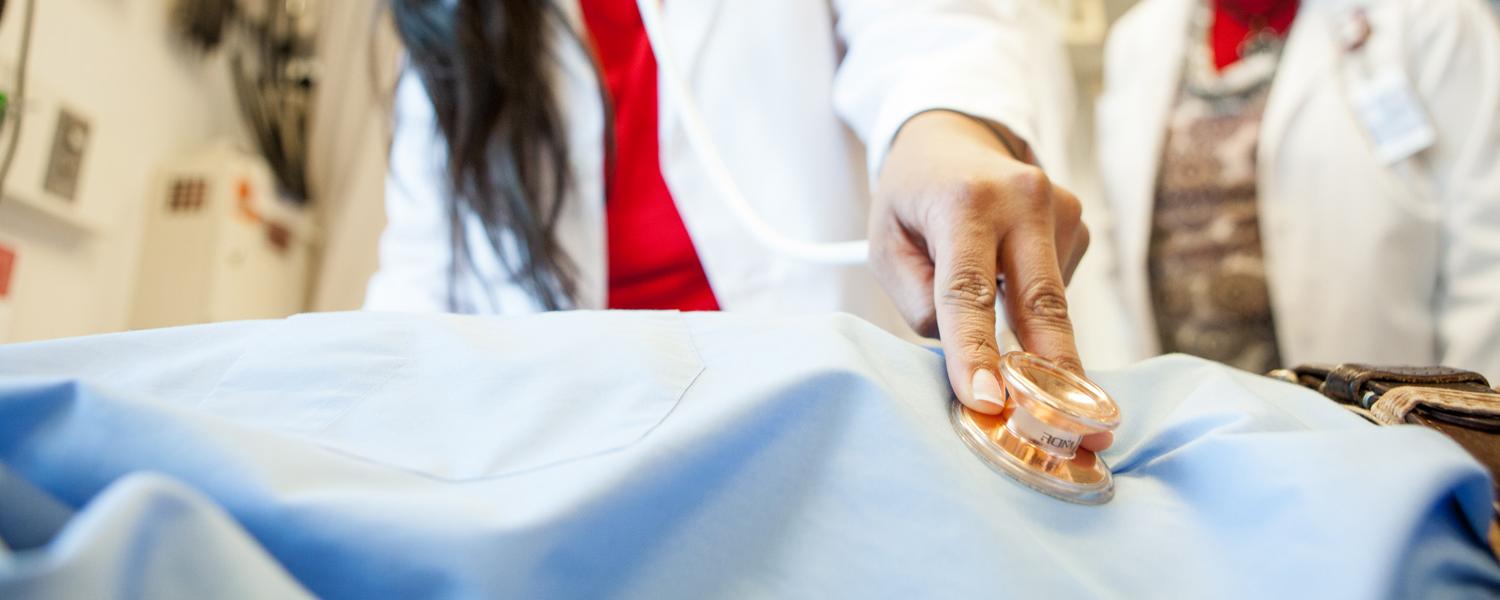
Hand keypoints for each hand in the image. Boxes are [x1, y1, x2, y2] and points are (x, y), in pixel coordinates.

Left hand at [869, 110, 1109, 450]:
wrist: (955, 136)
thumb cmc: (912, 199)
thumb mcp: (885, 243)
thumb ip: (919, 301)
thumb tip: (965, 354)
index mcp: (964, 201)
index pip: (968, 291)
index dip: (975, 352)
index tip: (988, 400)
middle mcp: (1023, 198)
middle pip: (1041, 305)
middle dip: (1053, 374)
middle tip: (1072, 432)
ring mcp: (1062, 209)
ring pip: (1049, 306)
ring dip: (1028, 337)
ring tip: (997, 322)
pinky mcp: (1080, 224)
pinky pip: (1057, 290)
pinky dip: (1031, 304)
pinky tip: (1007, 277)